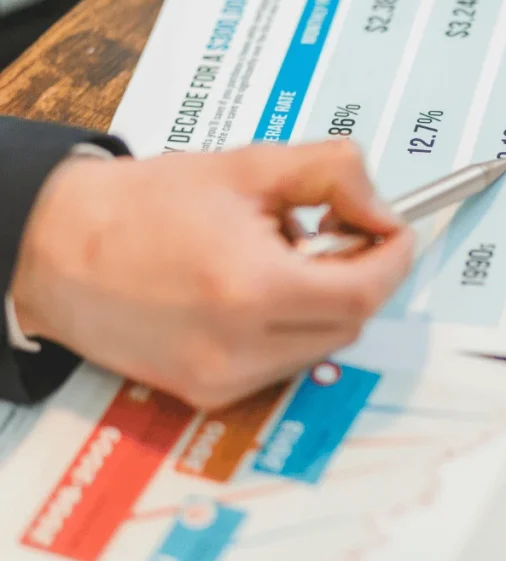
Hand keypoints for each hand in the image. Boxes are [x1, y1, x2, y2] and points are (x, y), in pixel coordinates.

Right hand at [10, 141, 412, 409]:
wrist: (57, 248)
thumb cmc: (144, 204)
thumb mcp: (249, 166)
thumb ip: (333, 175)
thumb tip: (381, 211)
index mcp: (251, 288)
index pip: (364, 292)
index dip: (392, 259)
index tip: (393, 233)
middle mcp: (239, 348)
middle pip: (350, 322)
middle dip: (356, 275)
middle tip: (330, 234)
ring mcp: (222, 379)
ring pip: (321, 346)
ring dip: (321, 302)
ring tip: (275, 259)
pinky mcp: (208, 394)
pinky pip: (283, 362)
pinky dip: (289, 327)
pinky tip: (251, 292)